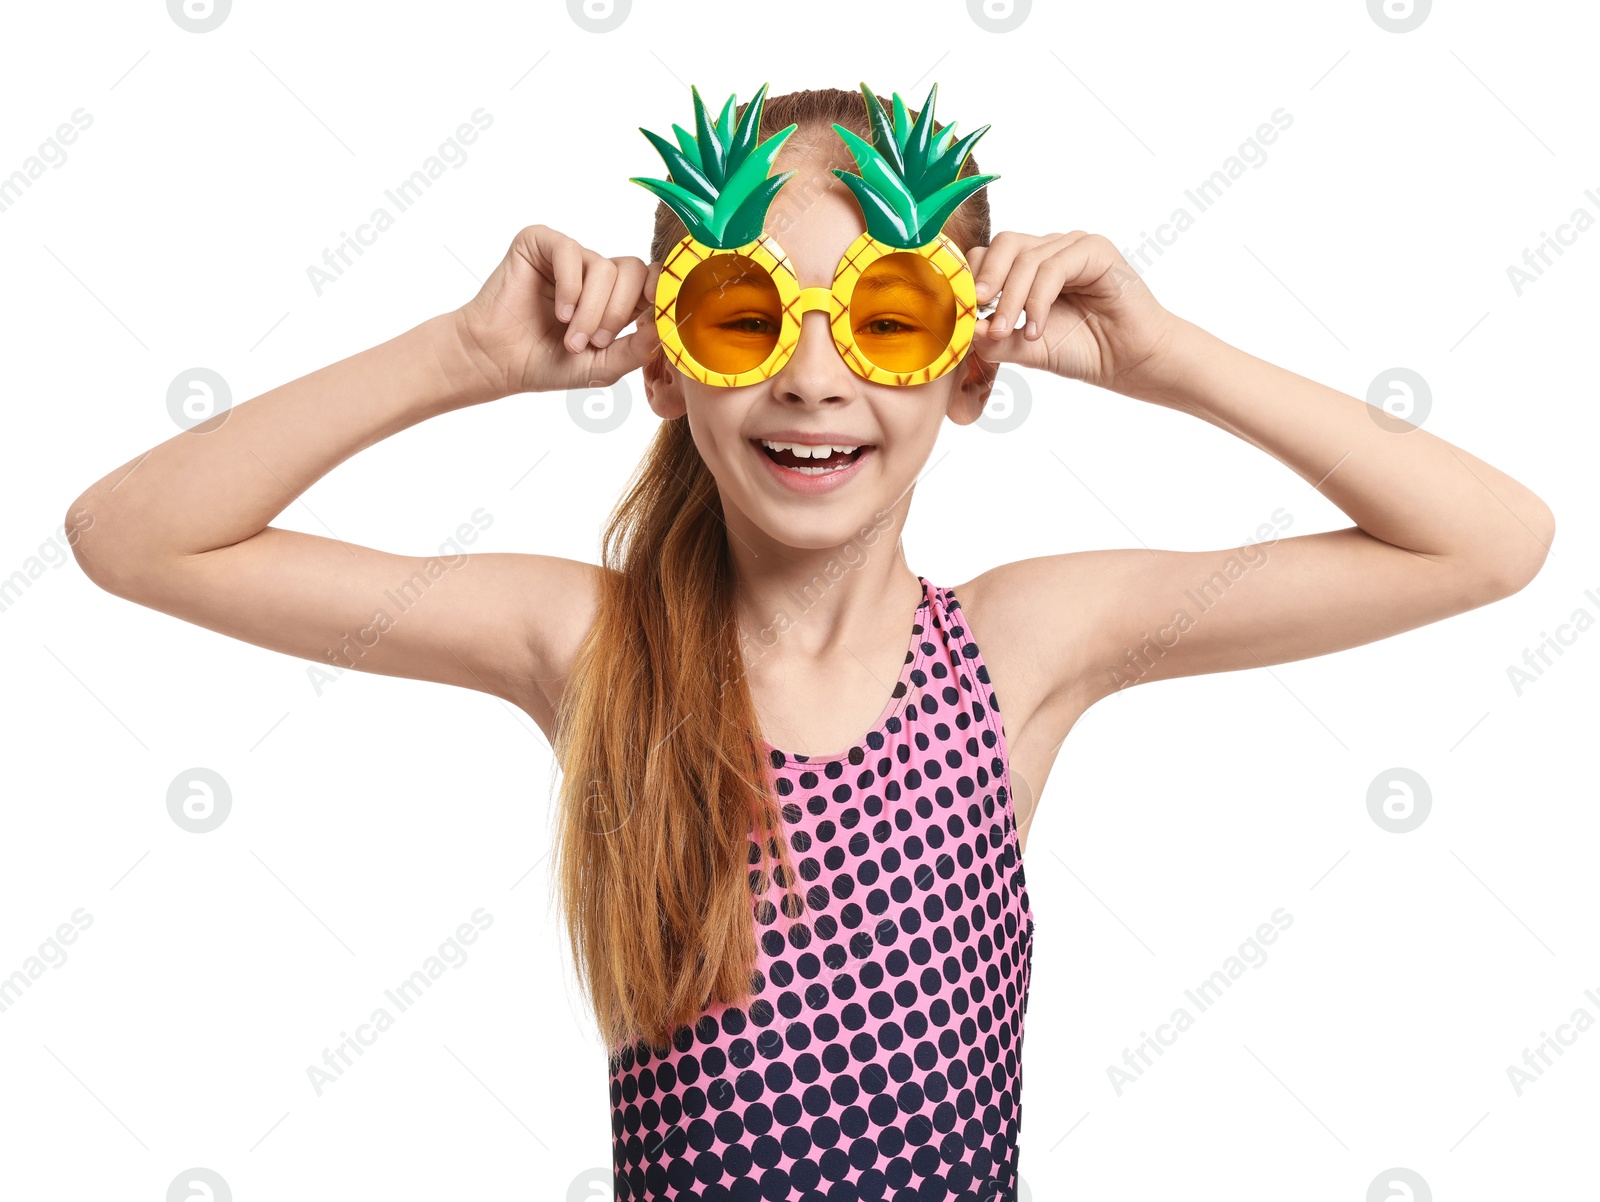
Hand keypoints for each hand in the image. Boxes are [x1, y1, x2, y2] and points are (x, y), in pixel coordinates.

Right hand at [454, 224, 661, 396]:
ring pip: (604, 267)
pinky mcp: (540, 243)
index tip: (658, 314)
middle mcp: (595, 272)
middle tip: (596, 342)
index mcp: (616, 297)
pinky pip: (570, 252)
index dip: (660, 292)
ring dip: (590, 309)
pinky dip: (570, 287)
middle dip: (618, 311)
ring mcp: (569, 256)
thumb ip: (635, 350)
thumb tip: (664, 327)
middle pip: (632, 271)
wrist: (497, 361)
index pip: (651, 280)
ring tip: (570, 337)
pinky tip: (559, 313)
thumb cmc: (547, 363)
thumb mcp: (602, 366)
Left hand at [967, 231, 1180, 394]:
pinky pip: (1054, 267)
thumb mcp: (1026, 348)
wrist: (1130, 361)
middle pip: (1004, 244)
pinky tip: (1036, 330)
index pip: (989, 256)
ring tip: (1009, 333)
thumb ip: (995, 339)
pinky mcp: (1095, 250)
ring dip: (1012, 300)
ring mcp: (1073, 247)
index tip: (962, 314)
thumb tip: (964, 330)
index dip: (972, 280)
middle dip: (985, 279)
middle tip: (974, 311)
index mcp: (1030, 267)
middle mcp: (1050, 250)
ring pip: (1026, 258)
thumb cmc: (1083, 351)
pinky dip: (1039, 301)